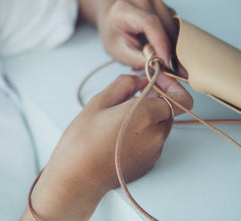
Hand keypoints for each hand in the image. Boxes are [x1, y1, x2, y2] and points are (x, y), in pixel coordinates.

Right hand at [27, 74, 192, 220]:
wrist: (76, 177)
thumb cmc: (82, 140)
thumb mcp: (99, 102)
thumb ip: (124, 84)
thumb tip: (139, 78)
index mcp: (146, 115)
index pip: (180, 98)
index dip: (170, 86)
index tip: (153, 81)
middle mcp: (157, 135)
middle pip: (168, 110)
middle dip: (153, 100)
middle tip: (128, 97)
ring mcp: (154, 152)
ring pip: (159, 125)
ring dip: (146, 117)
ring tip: (117, 118)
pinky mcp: (148, 163)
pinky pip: (152, 141)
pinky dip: (141, 133)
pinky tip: (117, 134)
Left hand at [99, 0, 177, 69]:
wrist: (114, 23)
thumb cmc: (115, 38)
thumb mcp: (119, 52)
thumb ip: (137, 59)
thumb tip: (159, 67)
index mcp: (123, 9)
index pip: (149, 23)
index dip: (160, 42)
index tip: (167, 60)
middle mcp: (141, 0)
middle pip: (164, 25)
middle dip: (170, 49)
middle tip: (173, 70)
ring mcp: (155, 2)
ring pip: (173, 26)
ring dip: (173, 45)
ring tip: (165, 61)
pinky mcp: (165, 8)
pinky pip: (175, 26)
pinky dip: (174, 40)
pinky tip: (165, 50)